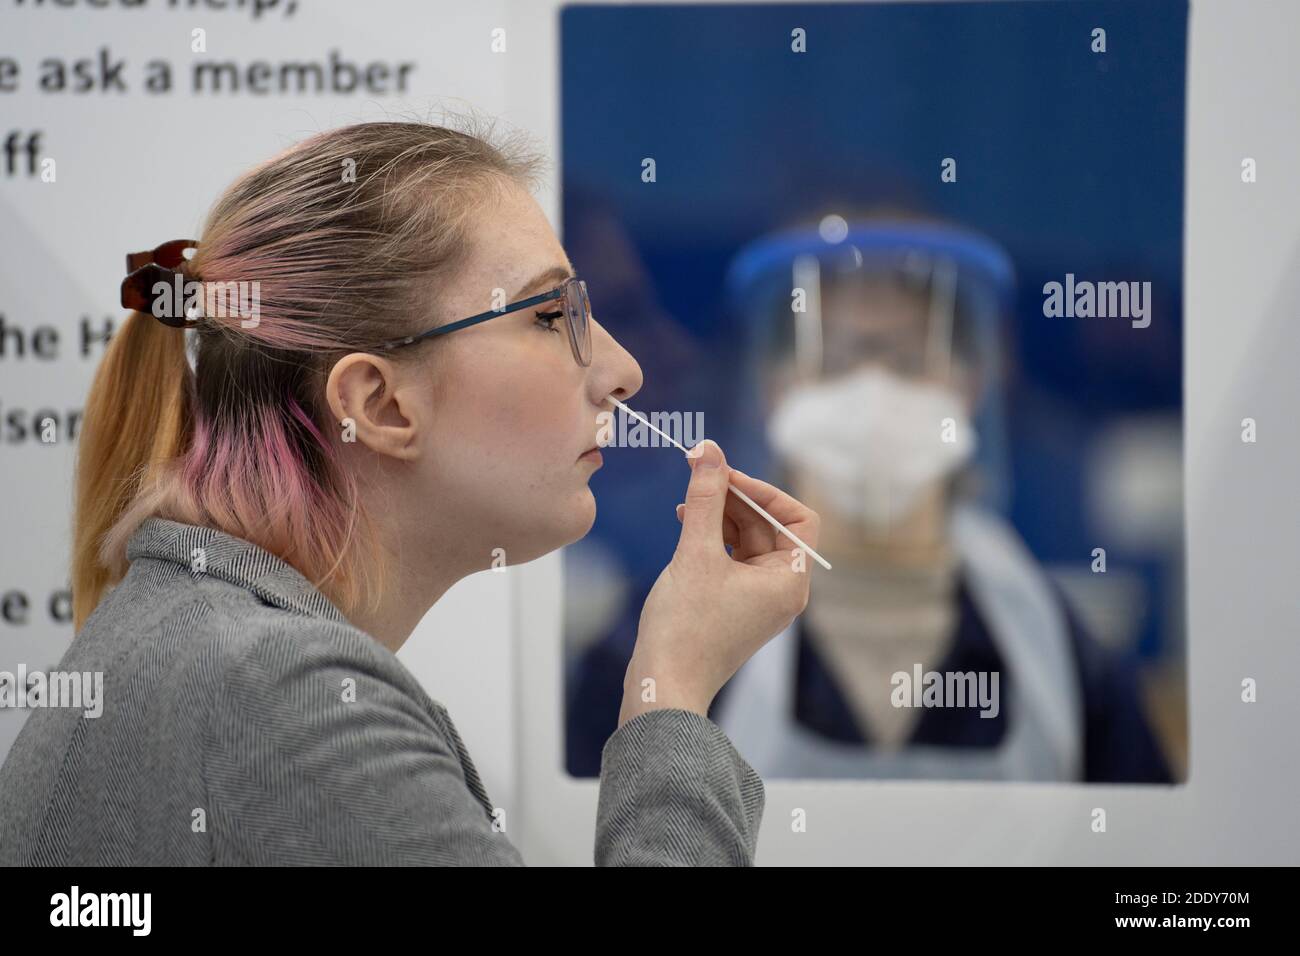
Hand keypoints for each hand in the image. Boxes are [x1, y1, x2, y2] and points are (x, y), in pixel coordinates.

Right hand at [619, 439, 819, 725]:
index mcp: (789, 580)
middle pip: (770, 526)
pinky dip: (713, 538)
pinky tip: (685, 524)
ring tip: (687, 500)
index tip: (726, 476)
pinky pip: (733, 559)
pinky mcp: (735, 606)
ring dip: (721, 515)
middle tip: (699, 473)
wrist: (664, 685)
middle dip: (736, 498)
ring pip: (748, 541)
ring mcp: (759, 600)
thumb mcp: (695, 552)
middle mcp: (782, 590)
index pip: (799, 518)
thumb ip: (704, 497)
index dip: (765, 490)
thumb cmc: (685, 627)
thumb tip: (708, 449)